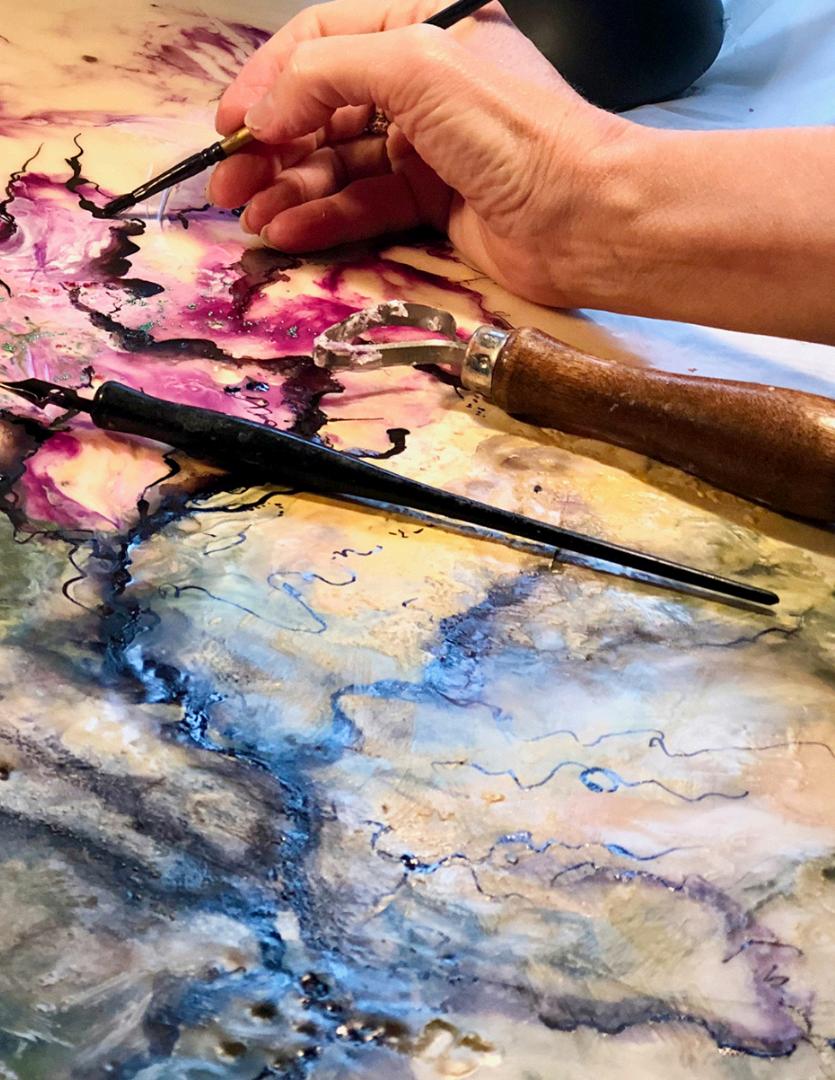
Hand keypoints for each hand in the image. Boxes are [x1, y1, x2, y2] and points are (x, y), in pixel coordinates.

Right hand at [210, 0, 630, 306]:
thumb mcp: (415, 66)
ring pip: (338, 161)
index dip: (268, 79)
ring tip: (249, 217)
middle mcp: (421, 82)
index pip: (323, 40)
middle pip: (322, 107)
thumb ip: (325, 72)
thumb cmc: (511, 130)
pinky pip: (364, 204)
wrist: (586, 218)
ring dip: (289, 189)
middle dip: (271, 145)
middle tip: (227, 185)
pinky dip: (324, 219)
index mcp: (422, 25)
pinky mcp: (431, 203)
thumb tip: (262, 111)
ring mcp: (426, 146)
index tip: (230, 125)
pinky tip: (287, 233)